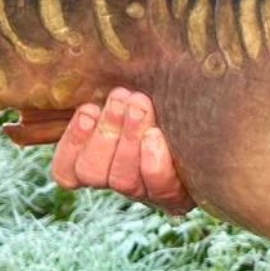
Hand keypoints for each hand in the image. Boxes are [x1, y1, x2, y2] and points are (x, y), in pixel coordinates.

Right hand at [5, 87, 194, 213]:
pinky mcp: (175, 198)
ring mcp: (145, 193)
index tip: (87, 110)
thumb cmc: (163, 102)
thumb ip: (102, 94)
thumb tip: (55, 72)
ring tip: (140, 106)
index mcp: (97, 161)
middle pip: (93, 173)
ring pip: (123, 181)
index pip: (67, 170)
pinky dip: (154, 162)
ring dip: (129, 139)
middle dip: (105, 132)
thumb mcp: (127, 98)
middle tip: (120, 98)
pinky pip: (159, 189)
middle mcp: (117, 182)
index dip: (72, 144)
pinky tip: (157, 136)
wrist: (214, 129)